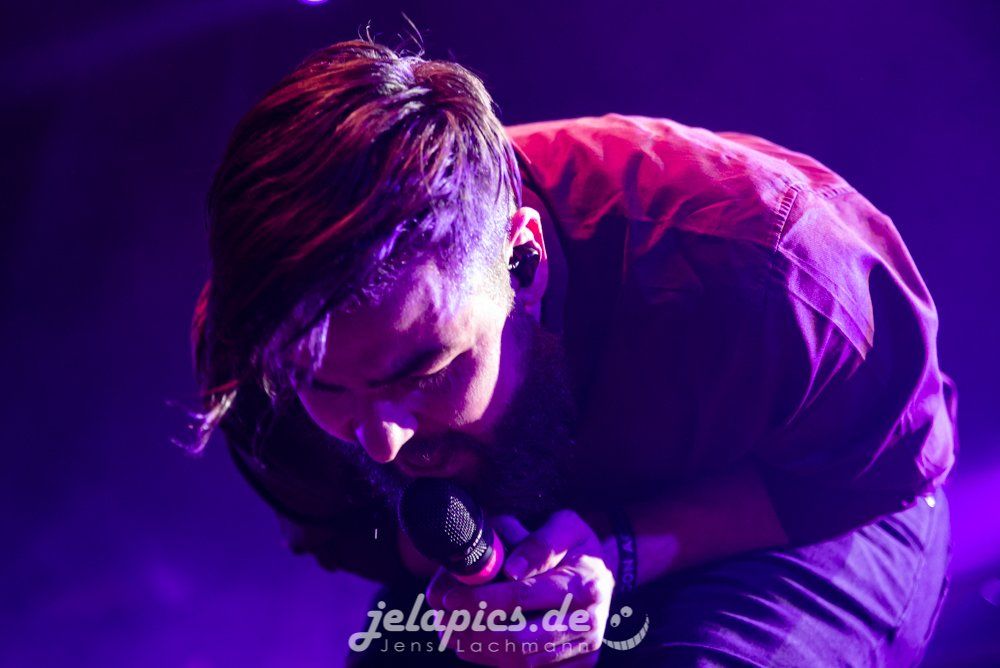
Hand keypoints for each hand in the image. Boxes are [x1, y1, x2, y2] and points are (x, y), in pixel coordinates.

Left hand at [425, 510, 615, 666]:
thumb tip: (509, 569)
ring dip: (477, 649)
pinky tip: (467, 642)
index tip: (451, 597)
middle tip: (442, 618)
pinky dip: (492, 659)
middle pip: (520, 642)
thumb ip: (539, 543)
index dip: (483, 601)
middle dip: (473, 632)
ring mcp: (583, 652)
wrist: (603, 574)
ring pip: (520, 662)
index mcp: (586, 584)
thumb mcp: (564, 526)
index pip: (524, 598)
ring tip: (447, 629)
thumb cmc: (575, 547)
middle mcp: (589, 624)